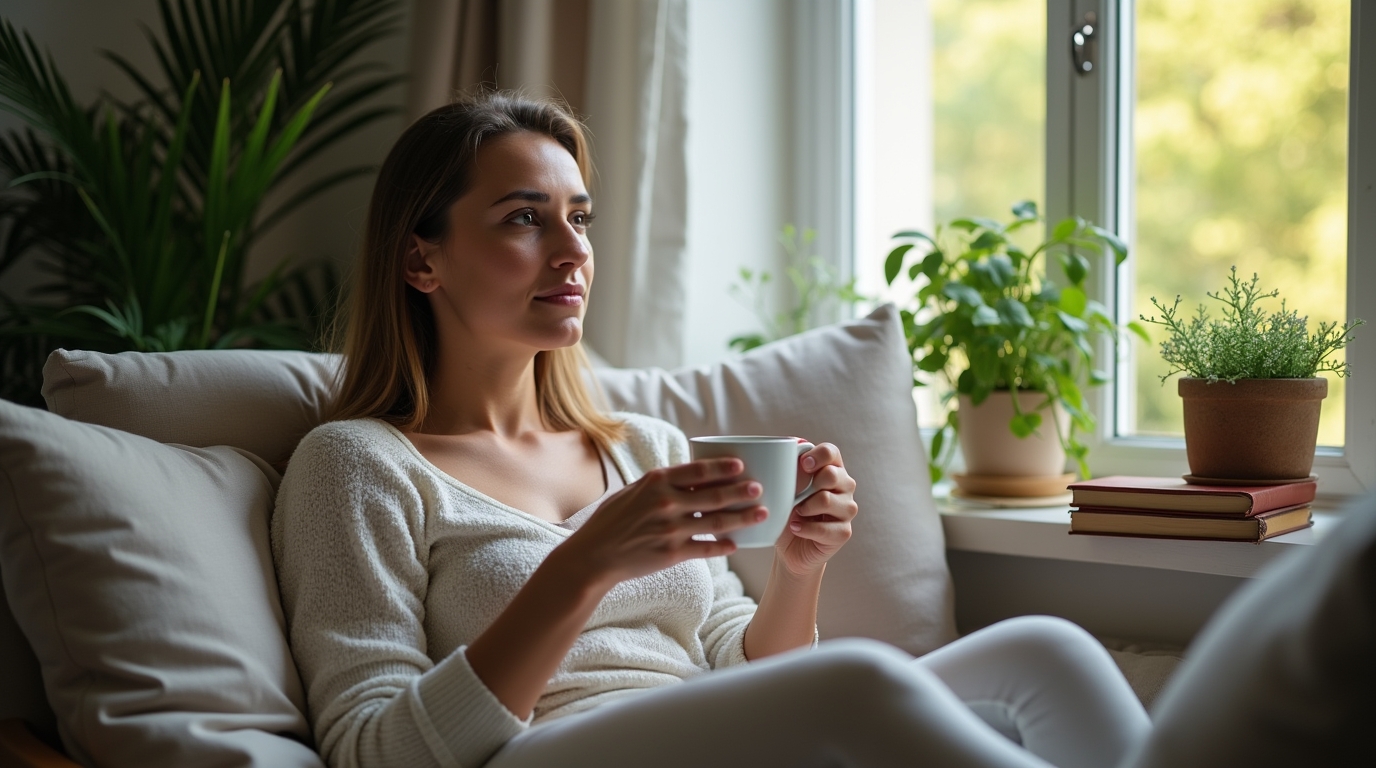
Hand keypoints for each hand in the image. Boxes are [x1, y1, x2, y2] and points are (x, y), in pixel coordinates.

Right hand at [557, 458, 765, 589]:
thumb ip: (658, 484)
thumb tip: (685, 476)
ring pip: (716, 522)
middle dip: (742, 491)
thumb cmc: (609, 522)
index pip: (697, 471)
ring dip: (743, 518)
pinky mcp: (672, 553)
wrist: (592, 556)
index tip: (741, 466)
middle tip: (760, 488)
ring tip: (762, 513)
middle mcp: (666, 503)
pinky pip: (705, 548)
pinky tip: (736, 544)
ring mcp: (670, 529)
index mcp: (656, 483)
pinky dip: (723, 546)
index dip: (722, 467)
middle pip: (714, 495)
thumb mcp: (631, 492)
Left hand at [773, 442, 856, 576]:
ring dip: (804, 508)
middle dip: (808, 486)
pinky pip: (825, 527)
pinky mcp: (844, 532)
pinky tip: (796, 528)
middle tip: (795, 498)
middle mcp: (845, 486)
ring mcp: (847, 509)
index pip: (831, 452)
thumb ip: (789, 470)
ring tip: (795, 514)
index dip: (817, 455)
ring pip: (827, 500)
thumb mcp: (784, 488)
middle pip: (831, 475)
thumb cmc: (787, 511)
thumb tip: (788, 450)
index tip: (803, 464)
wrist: (789, 546)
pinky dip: (804, 528)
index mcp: (831, 468)